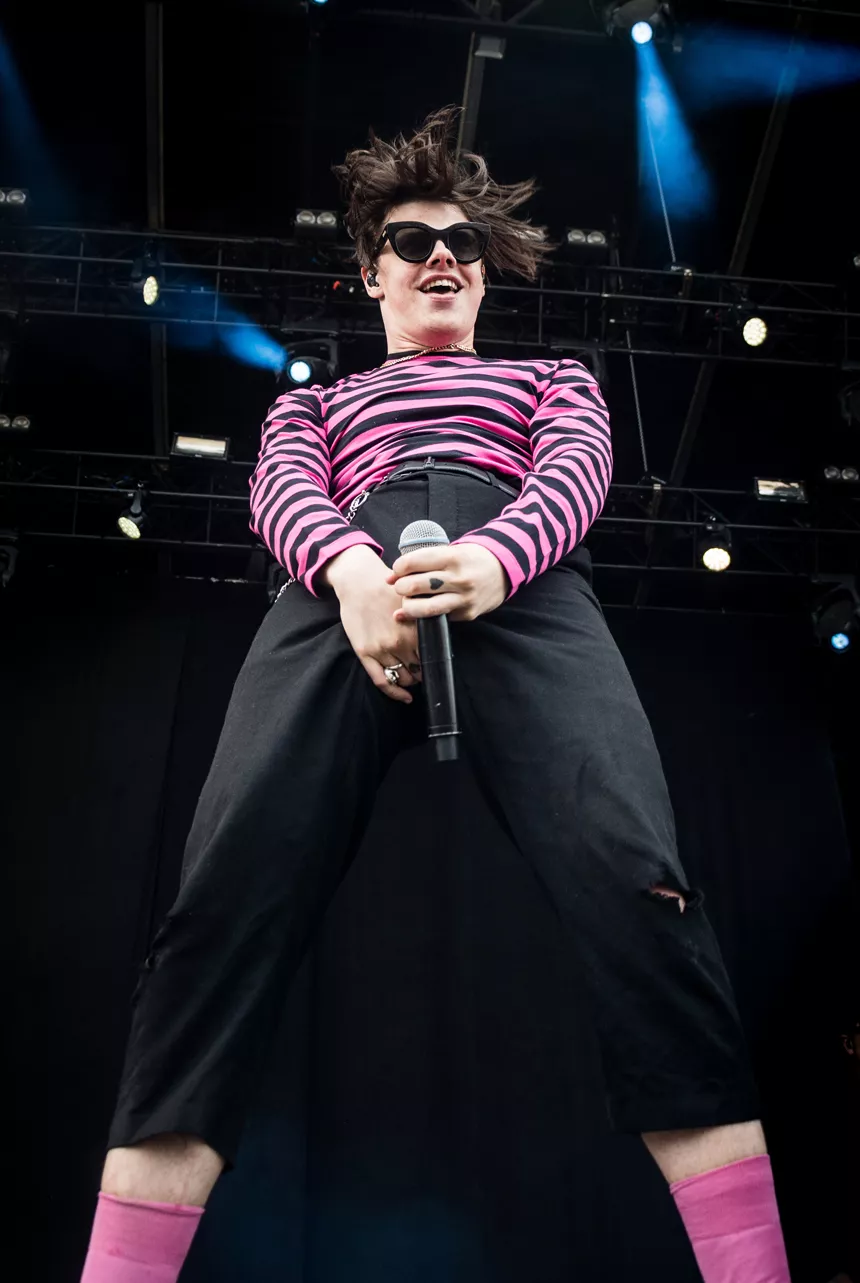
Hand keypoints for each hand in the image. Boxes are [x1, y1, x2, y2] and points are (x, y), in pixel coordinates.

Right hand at [330, 548, 422, 705]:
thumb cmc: (387, 589)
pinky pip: (382, 681)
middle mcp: (400, 642)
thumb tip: (438, 641)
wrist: (358, 581)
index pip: (432, 657)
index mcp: (415, 629)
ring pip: (403, 678)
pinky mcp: (365, 653)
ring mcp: (381, 650)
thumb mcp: (413, 602)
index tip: (436, 665)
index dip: (435, 663)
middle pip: (420, 670)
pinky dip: (395, 693)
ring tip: (413, 678)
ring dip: (411, 681)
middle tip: (424, 671)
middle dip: (424, 673)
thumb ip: (425, 622)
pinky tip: (404, 697)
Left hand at [385, 542, 508, 622]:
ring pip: (424, 608)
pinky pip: (438, 617)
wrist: (503, 570)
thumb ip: (423, 561)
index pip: (413, 562)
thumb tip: (391, 577)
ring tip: (406, 602)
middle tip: (400, 587)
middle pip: (414, 586)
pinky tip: (418, 612)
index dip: (398, 568)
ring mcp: (463, 598)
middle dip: (400, 588)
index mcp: (452, 557)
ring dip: (408, 606)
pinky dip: (423, 616)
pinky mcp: (466, 614)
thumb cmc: (470, 558)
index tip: (397, 571)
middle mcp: (458, 578)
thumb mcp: (450, 551)